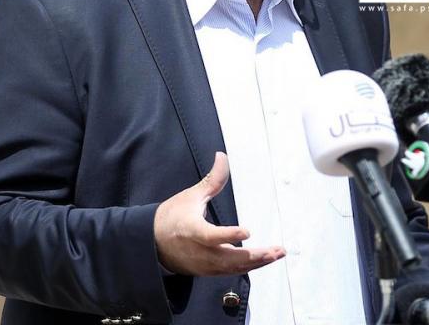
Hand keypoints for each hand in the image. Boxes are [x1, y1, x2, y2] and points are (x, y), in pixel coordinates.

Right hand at [154, 152, 285, 275]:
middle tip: (277, 250)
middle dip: (255, 256)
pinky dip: (248, 267)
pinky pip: (230, 272)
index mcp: (192, 230)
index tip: (247, 231)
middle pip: (229, 258)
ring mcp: (202, 265)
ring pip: (232, 268)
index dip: (228, 235)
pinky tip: (264, 261)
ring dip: (257, 263)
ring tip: (277, 254)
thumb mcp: (191, 196)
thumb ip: (212, 180)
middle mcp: (198, 251)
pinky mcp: (206, 272)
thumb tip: (222, 156)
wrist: (151, 243)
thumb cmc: (171, 217)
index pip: (211, 236)